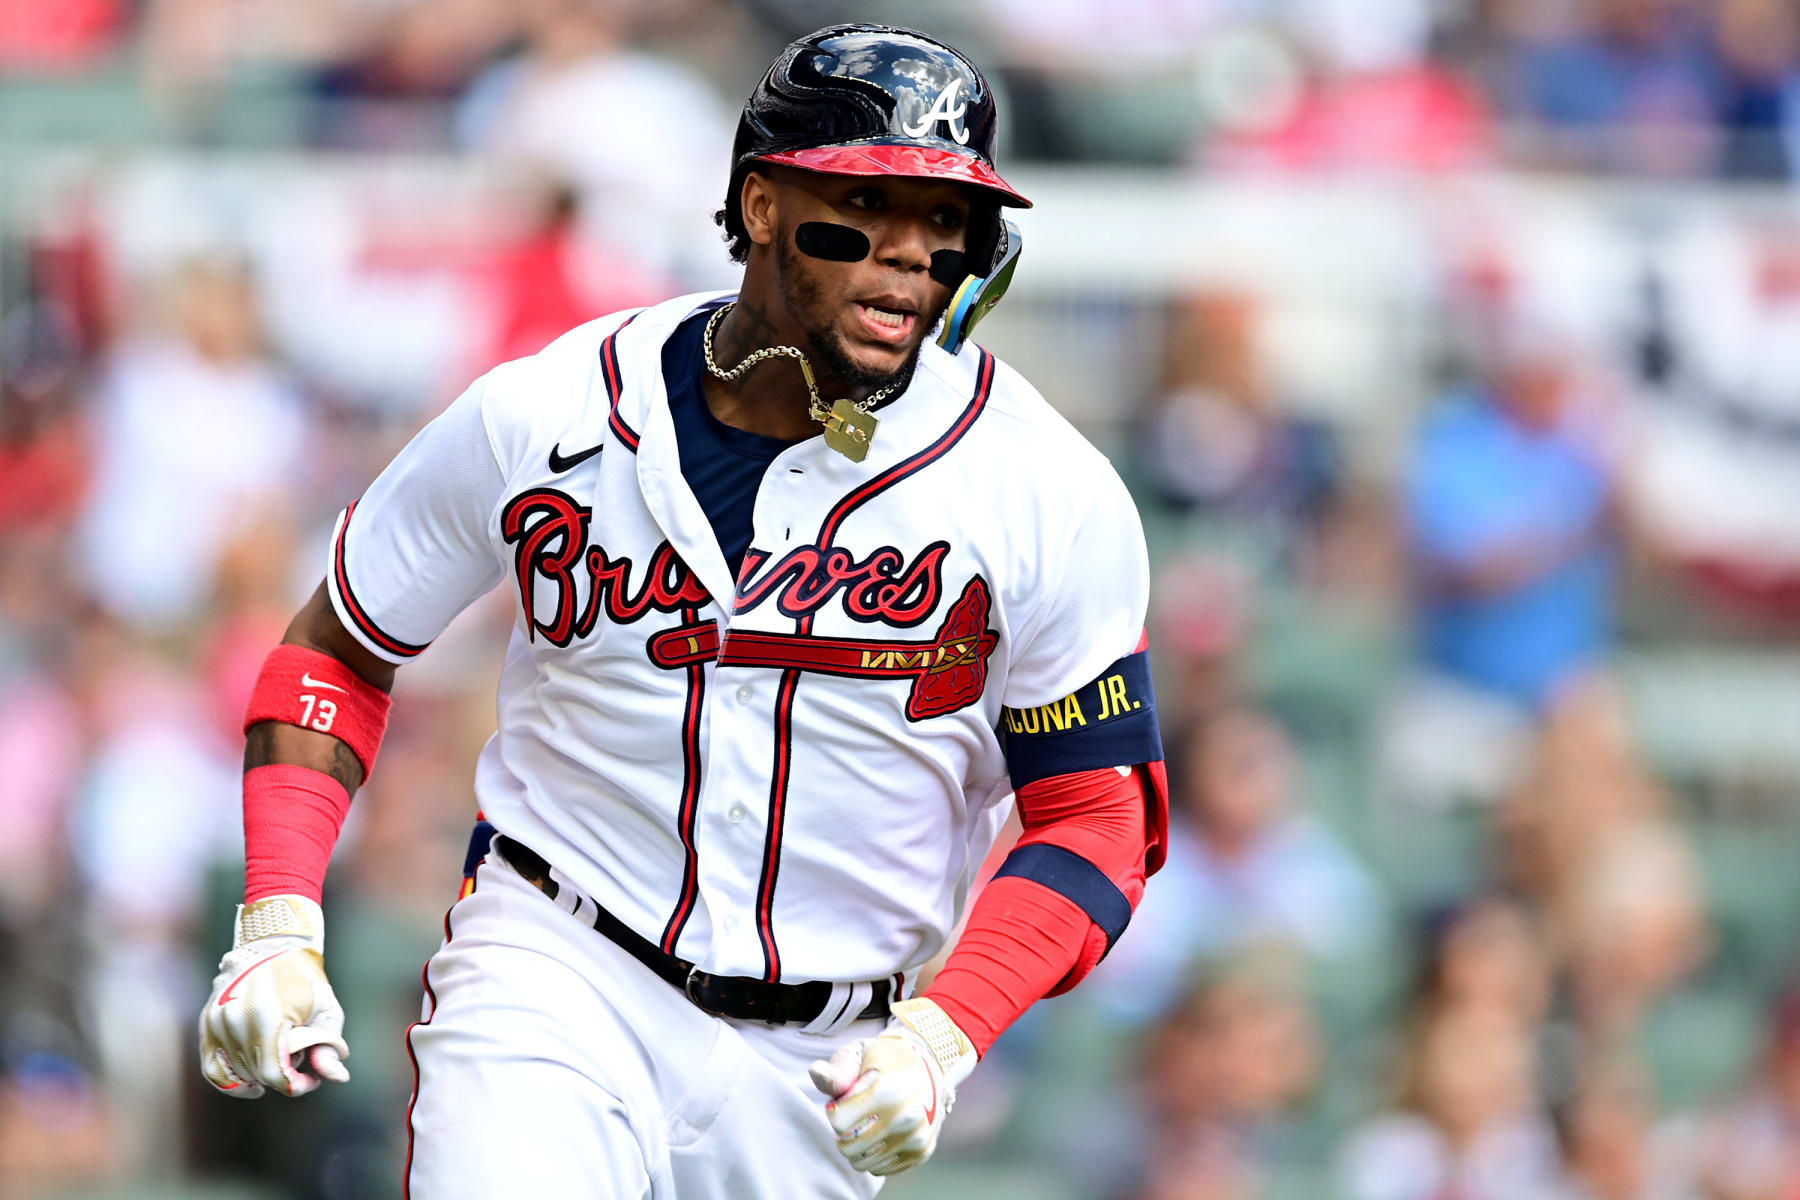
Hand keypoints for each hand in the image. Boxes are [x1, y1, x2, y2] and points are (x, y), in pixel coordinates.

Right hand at [198, 895, 349, 1098]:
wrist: (271, 947)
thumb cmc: (306, 980)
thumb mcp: (327, 1011)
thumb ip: (329, 1047)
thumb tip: (338, 1078)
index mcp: (268, 1015)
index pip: (274, 1073)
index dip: (297, 1086)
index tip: (312, 1080)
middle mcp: (235, 1019)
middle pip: (257, 1074)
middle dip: (283, 1076)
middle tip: (301, 1061)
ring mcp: (216, 1021)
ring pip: (237, 1074)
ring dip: (260, 1075)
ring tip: (280, 1057)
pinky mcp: (206, 1024)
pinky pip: (212, 1068)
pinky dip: (230, 1082)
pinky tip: (252, 1084)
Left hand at [808, 997, 975, 1175]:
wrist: (927, 1066)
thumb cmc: (883, 1060)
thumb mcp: (859, 1055)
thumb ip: (837, 1070)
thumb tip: (816, 1072)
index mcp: (888, 1088)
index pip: (838, 1119)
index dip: (835, 1107)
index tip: (847, 1096)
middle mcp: (907, 1116)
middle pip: (848, 1145)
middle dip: (844, 1130)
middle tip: (856, 1111)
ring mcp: (916, 1137)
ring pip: (862, 1162)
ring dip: (857, 1146)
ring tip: (869, 1122)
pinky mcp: (921, 1152)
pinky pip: (879, 1169)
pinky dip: (875, 1155)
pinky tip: (883, 1133)